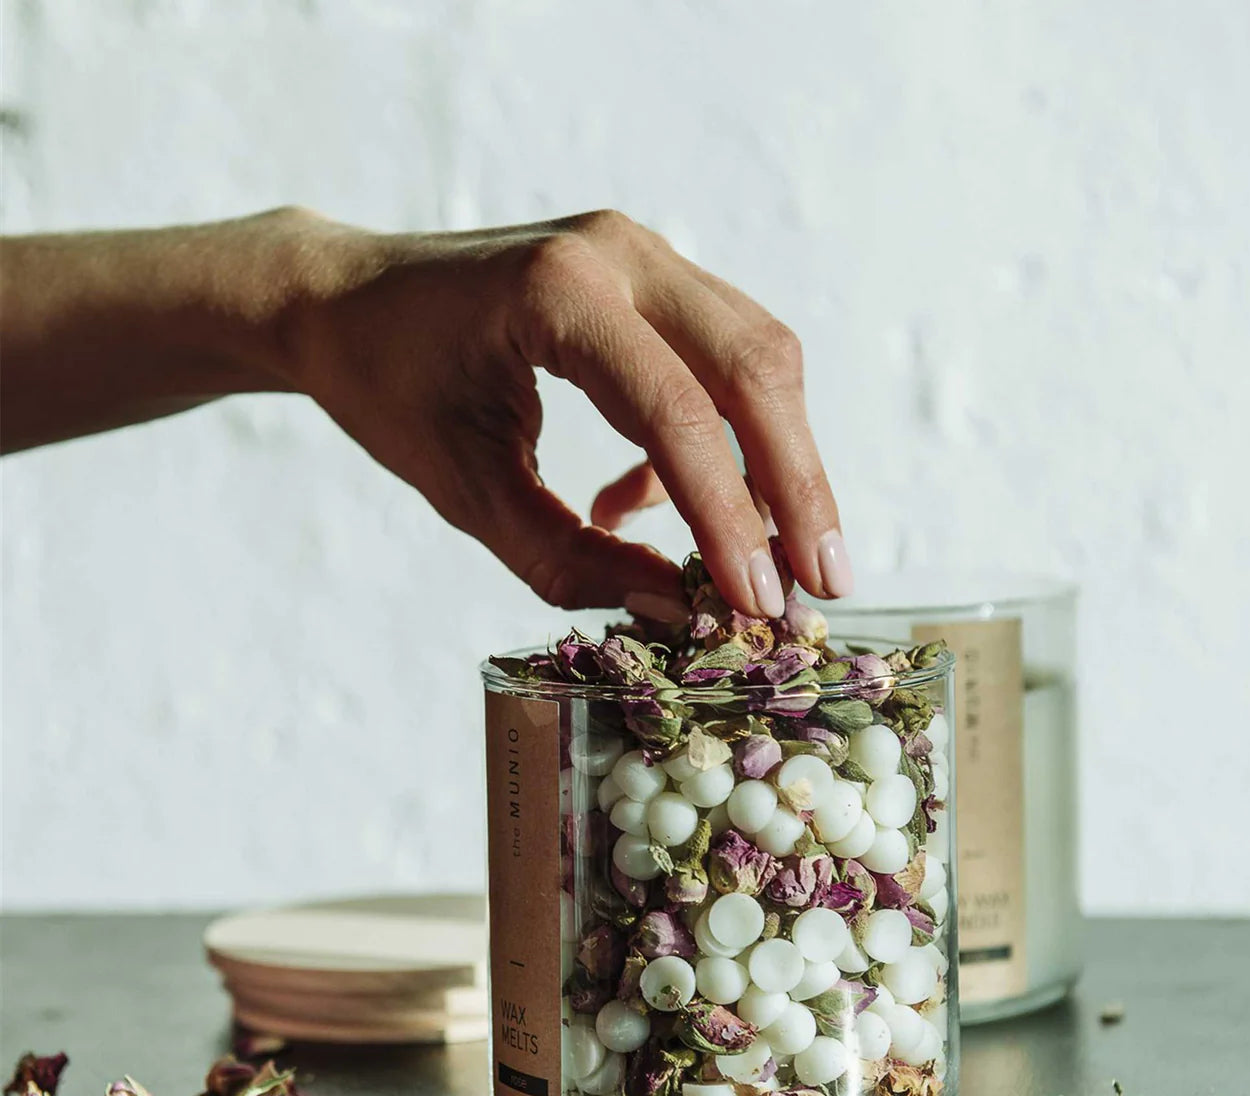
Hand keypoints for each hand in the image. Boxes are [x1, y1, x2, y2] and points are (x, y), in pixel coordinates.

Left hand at [282, 208, 851, 618]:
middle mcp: (619, 254)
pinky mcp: (649, 281)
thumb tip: (675, 606)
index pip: (675, 411)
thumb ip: (567, 555)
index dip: (728, 516)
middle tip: (824, 582)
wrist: (344, 298)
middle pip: (754, 367)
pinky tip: (647, 504)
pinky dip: (711, 443)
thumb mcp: (465, 488)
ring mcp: (642, 257)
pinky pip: (716, 363)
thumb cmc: (387, 386)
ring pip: (755, 359)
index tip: (759, 604)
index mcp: (558, 292)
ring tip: (775, 559)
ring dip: (776, 463)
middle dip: (798, 485)